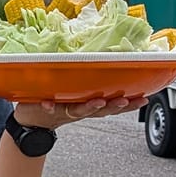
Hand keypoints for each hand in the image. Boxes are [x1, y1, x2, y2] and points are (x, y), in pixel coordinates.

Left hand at [12, 90, 148, 128]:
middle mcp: (80, 109)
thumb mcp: (76, 91)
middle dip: (115, 106)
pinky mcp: (48, 111)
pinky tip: (48, 104)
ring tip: (98, 102)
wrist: (30, 121)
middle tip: (127, 100)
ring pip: (80, 111)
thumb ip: (89, 78)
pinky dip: (50, 107)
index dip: (130, 103)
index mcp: (90, 103)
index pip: (114, 103)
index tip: (145, 97)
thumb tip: (106, 55)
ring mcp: (65, 111)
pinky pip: (50, 109)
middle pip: (102, 110)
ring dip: (90, 107)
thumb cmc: (55, 101)